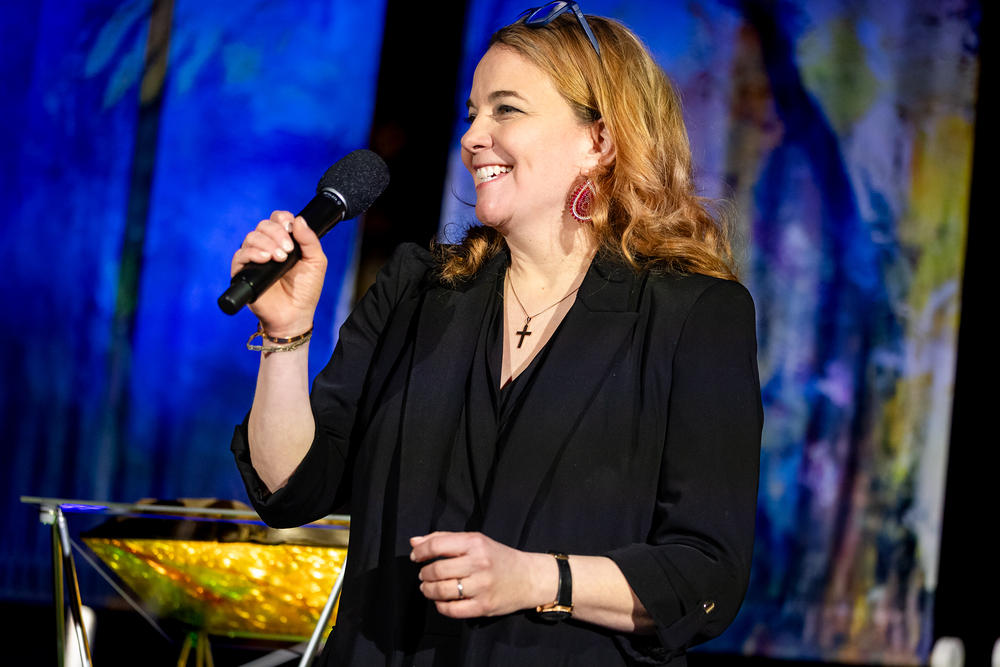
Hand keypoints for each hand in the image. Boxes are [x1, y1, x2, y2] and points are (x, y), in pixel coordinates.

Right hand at [231, 211, 327, 335]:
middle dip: (277, 233)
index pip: (277, 219)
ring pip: (252, 237)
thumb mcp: (316, 262)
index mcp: (283, 241)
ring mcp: (254, 258)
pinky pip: (240, 254)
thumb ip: (310, 240)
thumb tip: (299, 219)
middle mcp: (267, 246)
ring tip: (280, 258)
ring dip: (267, 243)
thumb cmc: (306, 290)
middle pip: (263, 225)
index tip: (291, 228)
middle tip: (288, 250)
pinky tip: (265, 259)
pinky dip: (253, 253)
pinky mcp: (243, 272)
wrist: (295, 314)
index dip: (282, 219)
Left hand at [409, 532, 555, 618]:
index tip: (415, 557)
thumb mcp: (475, 541)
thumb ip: (443, 539)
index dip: (420, 552)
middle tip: (424, 576)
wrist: (528, 577)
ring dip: (428, 590)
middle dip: (424, 574)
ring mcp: (482, 586)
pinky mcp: (484, 606)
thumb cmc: (498, 557)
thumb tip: (414, 541)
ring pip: (442, 591)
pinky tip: (441, 601)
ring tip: (428, 588)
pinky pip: (452, 610)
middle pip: (437, 570)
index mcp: (475, 543)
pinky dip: (440, 606)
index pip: (437, 545)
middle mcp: (479, 563)